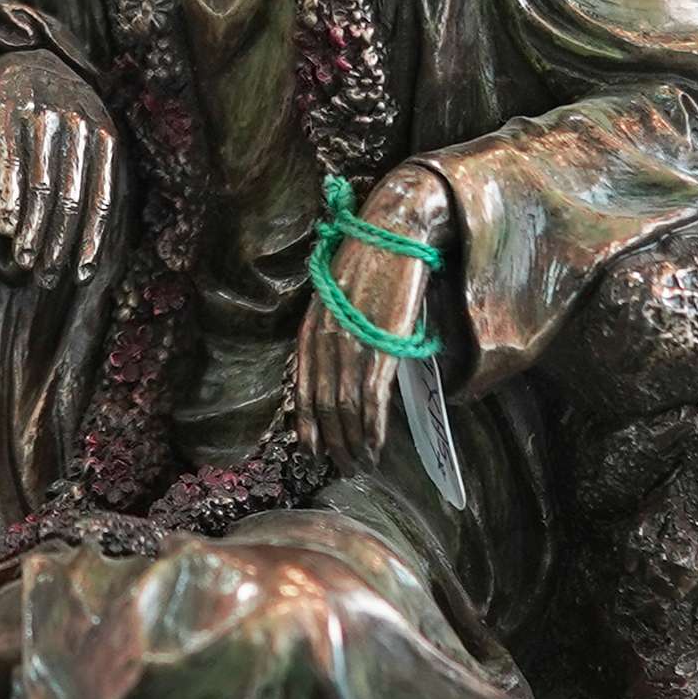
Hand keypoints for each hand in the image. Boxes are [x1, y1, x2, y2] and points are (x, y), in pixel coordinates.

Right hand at [0, 49, 119, 285]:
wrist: (23, 58)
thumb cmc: (60, 114)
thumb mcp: (89, 135)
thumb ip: (92, 177)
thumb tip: (89, 244)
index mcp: (105, 135)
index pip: (101, 199)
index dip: (90, 240)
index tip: (79, 275)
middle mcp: (78, 124)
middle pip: (69, 198)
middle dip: (57, 243)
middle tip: (45, 276)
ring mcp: (43, 115)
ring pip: (40, 186)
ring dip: (31, 230)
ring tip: (23, 259)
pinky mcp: (7, 110)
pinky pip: (8, 163)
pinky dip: (7, 199)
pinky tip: (4, 227)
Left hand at [295, 163, 453, 473]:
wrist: (394, 231)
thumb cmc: (369, 261)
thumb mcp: (337, 298)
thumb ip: (332, 333)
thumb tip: (339, 370)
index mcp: (310, 329)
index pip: (303, 392)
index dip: (308, 427)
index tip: (313, 453)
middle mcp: (325, 340)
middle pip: (325, 406)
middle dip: (334, 443)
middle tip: (345, 467)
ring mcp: (353, 343)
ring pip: (347, 409)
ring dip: (355, 443)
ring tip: (363, 464)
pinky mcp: (382, 344)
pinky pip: (373, 399)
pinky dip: (374, 429)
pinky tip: (378, 445)